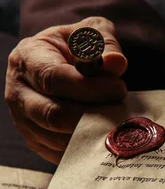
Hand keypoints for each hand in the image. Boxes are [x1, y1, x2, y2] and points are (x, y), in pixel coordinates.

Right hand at [5, 16, 127, 163]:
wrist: (62, 66)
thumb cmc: (77, 49)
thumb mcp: (91, 34)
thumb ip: (105, 45)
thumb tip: (116, 64)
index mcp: (27, 58)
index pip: (54, 78)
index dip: (89, 87)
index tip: (119, 89)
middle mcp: (18, 91)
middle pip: (53, 114)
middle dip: (92, 115)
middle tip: (121, 111)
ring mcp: (24, 121)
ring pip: (58, 139)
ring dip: (91, 135)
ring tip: (116, 124)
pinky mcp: (36, 142)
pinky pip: (61, 154)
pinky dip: (86, 149)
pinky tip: (106, 138)